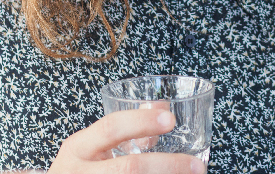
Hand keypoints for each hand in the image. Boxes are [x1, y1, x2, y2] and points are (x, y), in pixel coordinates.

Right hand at [47, 108, 204, 173]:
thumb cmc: (77, 171)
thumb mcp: (89, 148)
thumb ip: (122, 132)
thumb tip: (162, 107)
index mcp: (77, 148)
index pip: (111, 127)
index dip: (142, 121)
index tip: (170, 120)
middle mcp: (81, 173)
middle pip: (130, 168)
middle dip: (167, 166)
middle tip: (196, 166)